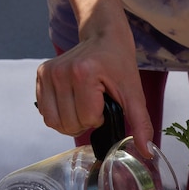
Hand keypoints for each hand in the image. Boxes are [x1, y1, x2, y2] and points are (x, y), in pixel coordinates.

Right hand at [35, 0, 152, 155]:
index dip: (100, 118)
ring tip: (84, 105)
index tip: (106, 101)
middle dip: (85, 122)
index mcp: (84, 73)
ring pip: (54, 122)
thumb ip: (141, 124)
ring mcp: (48, 72)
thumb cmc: (120, 65)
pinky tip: (72, 102)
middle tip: (95, 104)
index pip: (88, 119)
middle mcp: (61, 72)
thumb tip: (147, 152)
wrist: (104, 37)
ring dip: (72, 121)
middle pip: (69, 124)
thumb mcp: (135, 95)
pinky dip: (60, 115)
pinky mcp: (41, 74)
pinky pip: (45, 113)